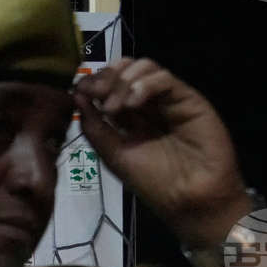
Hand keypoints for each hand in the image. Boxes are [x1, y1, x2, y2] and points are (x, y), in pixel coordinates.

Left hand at [73, 57, 250, 246]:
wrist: (189, 198)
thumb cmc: (153, 181)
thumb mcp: (114, 156)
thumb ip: (94, 128)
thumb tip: (77, 97)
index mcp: (128, 118)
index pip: (108, 86)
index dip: (93, 82)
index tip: (80, 91)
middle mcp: (148, 104)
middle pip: (124, 71)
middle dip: (106, 77)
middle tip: (95, 94)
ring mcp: (168, 100)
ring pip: (144, 68)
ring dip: (123, 81)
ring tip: (115, 108)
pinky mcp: (188, 98)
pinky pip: (165, 78)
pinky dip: (146, 84)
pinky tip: (135, 103)